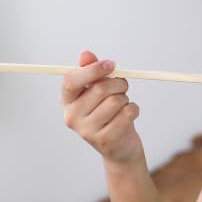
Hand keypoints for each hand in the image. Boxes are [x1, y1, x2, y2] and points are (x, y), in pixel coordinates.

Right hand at [61, 50, 143, 165]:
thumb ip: (91, 71)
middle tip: (122, 86)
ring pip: (115, 101)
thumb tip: (85, 54)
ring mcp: (87, 131)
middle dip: (118, 83)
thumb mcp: (97, 90)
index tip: (110, 64)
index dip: (92, 69)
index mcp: (67, 101)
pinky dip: (134, 110)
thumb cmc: (107, 113)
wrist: (118, 147)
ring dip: (125, 98)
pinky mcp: (105, 140)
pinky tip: (129, 115)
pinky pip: (127, 114)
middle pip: (99, 89)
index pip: (71, 81)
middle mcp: (72, 117)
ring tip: (122, 104)